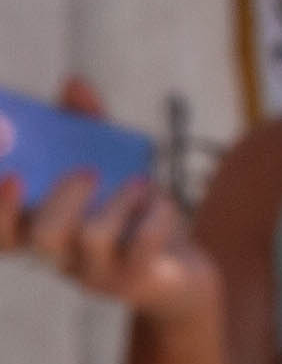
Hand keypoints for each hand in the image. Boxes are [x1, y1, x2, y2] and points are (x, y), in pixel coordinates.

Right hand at [16, 86, 211, 323]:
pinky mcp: (136, 280)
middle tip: (87, 170)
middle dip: (63, 198)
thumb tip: (73, 83)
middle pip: (41, 236)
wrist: (182, 270)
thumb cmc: (131, 212)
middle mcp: (58, 259)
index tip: (10, 173)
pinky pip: (142, 244)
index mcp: (37, 231)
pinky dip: (156, 215)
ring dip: (120, 200)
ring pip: (92, 237)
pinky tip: (163, 205)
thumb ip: (86, 126)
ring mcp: (96, 274)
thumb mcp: (110, 165)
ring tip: (140, 183)